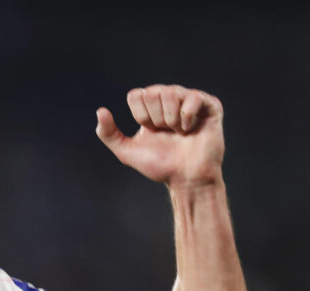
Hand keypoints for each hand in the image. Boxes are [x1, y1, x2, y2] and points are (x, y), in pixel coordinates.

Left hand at [95, 85, 223, 186]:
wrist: (185, 179)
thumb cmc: (160, 166)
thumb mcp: (127, 152)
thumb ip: (109, 134)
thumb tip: (100, 111)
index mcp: (151, 106)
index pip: (136, 95)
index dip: (140, 116)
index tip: (151, 131)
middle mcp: (170, 99)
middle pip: (152, 92)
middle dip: (156, 118)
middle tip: (167, 132)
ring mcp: (190, 100)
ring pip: (170, 93)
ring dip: (171, 120)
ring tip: (180, 132)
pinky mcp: (209, 106)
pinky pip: (192, 98)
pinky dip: (187, 118)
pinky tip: (191, 129)